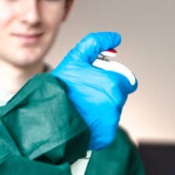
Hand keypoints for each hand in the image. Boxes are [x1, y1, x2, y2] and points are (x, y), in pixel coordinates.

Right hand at [51, 32, 136, 149]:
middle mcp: (116, 104)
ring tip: (81, 106)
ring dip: (101, 108)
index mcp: (113, 84)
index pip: (127, 81)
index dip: (111, 78)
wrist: (47, 114)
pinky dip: (97, 124)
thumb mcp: (75, 58)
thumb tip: (116, 38)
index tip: (96, 81)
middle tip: (85, 93)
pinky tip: (82, 119)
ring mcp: (111, 122)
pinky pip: (106, 127)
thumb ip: (96, 43)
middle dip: (106, 93)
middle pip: (119, 96)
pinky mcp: (106, 137)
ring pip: (113, 111)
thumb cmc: (60, 86)